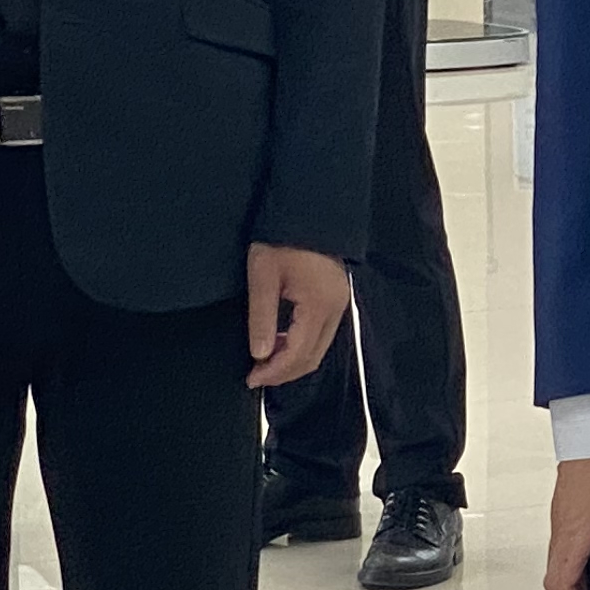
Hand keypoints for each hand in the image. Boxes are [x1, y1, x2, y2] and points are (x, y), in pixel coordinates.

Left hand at [244, 246, 352, 389]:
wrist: (305, 210)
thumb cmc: (280, 239)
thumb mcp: (262, 276)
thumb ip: (262, 318)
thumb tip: (260, 355)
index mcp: (319, 305)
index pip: (298, 353)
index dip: (274, 372)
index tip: (250, 379)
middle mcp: (336, 310)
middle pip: (313, 357)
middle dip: (284, 372)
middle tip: (255, 375)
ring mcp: (339, 304)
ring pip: (318, 349)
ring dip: (292, 360)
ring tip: (263, 362)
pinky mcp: (335, 299)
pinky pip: (320, 335)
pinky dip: (300, 346)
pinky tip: (279, 342)